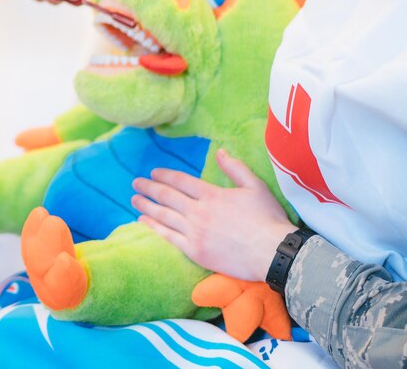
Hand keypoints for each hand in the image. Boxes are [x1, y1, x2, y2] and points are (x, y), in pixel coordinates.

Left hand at [132, 149, 295, 280]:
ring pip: (163, 216)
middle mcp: (199, 212)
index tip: (153, 173)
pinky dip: (153, 227)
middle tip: (135, 183)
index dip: (164, 175)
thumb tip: (220, 152)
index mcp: (212, 195)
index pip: (180, 181)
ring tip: (134, 200)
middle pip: (167, 196)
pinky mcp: (195, 252)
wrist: (272, 254)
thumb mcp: (255, 186)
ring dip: (146, 206)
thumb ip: (235, 168)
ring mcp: (195, 232)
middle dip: (148, 188)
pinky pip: (168, 237)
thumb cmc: (268, 219)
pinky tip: (143, 221)